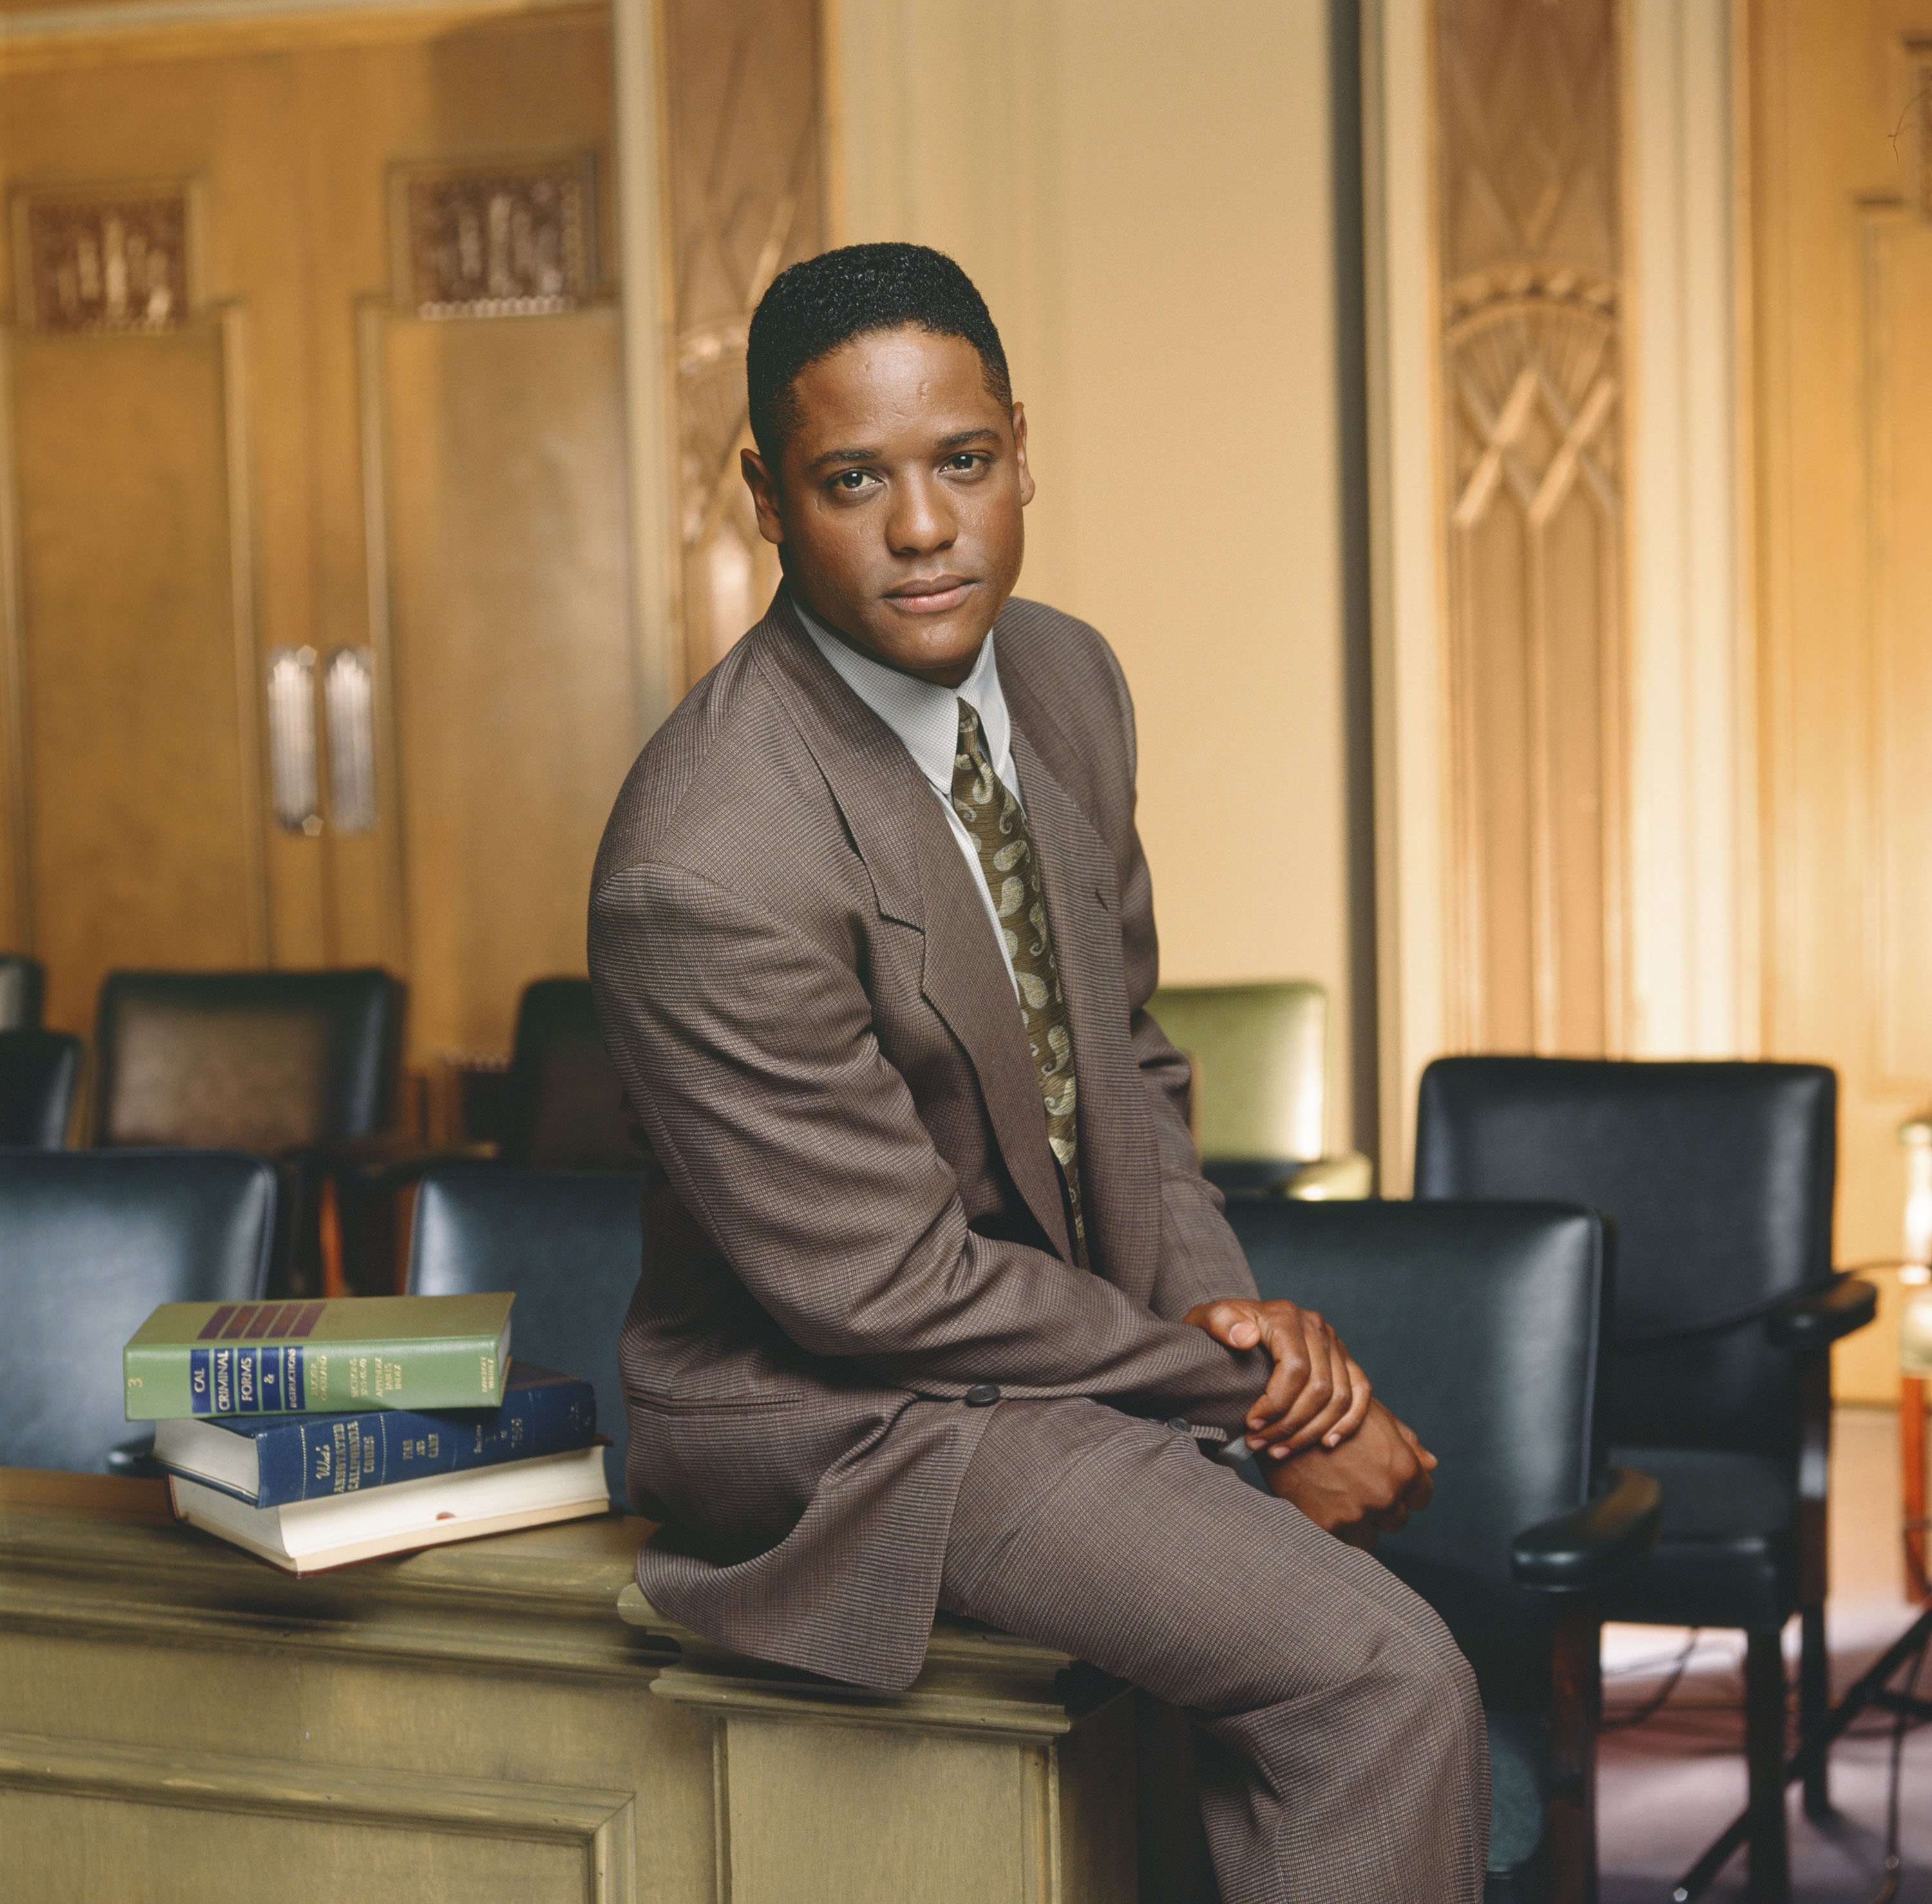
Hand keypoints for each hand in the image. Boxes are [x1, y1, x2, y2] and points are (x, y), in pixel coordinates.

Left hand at [1183, 1296, 1371, 1455]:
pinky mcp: (1343, 1359)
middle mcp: (1315, 1326)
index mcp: (1285, 1316)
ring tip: (1279, 1450)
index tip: (1252, 1425)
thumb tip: (1245, 1336)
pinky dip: (1348, 1421)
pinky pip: (1360, 1392)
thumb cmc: (1217, 1329)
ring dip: (1311, 1432)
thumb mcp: (1206, 1319)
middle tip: (1261, 1445)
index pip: (1295, 1368)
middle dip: (1290, 1425)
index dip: (1276, 1403)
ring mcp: (1332, 1343)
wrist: (1233, 1324)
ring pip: (1338, 1396)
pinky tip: (1327, 1442)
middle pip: (1318, 1387)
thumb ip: (1221, 1324)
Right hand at [1261, 1400, 1436, 1550]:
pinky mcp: (1328, 1526)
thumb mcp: (1371, 1415)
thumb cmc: (1327, 1410)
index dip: (1405, 1491)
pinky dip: (1333, 1526)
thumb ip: (1405, 1441)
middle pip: (1397, 1520)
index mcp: (1403, 1466)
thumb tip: (1431, 1465)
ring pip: (1371, 1536)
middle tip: (1354, 1487)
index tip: (1385, 1482)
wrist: (1277, 1419)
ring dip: (1358, 1522)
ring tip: (1335, 1497)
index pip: (1422, 1497)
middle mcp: (1386, 1494)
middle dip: (1381, 1507)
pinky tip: (1319, 1502)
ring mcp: (1357, 1513)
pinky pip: (1342, 1540)